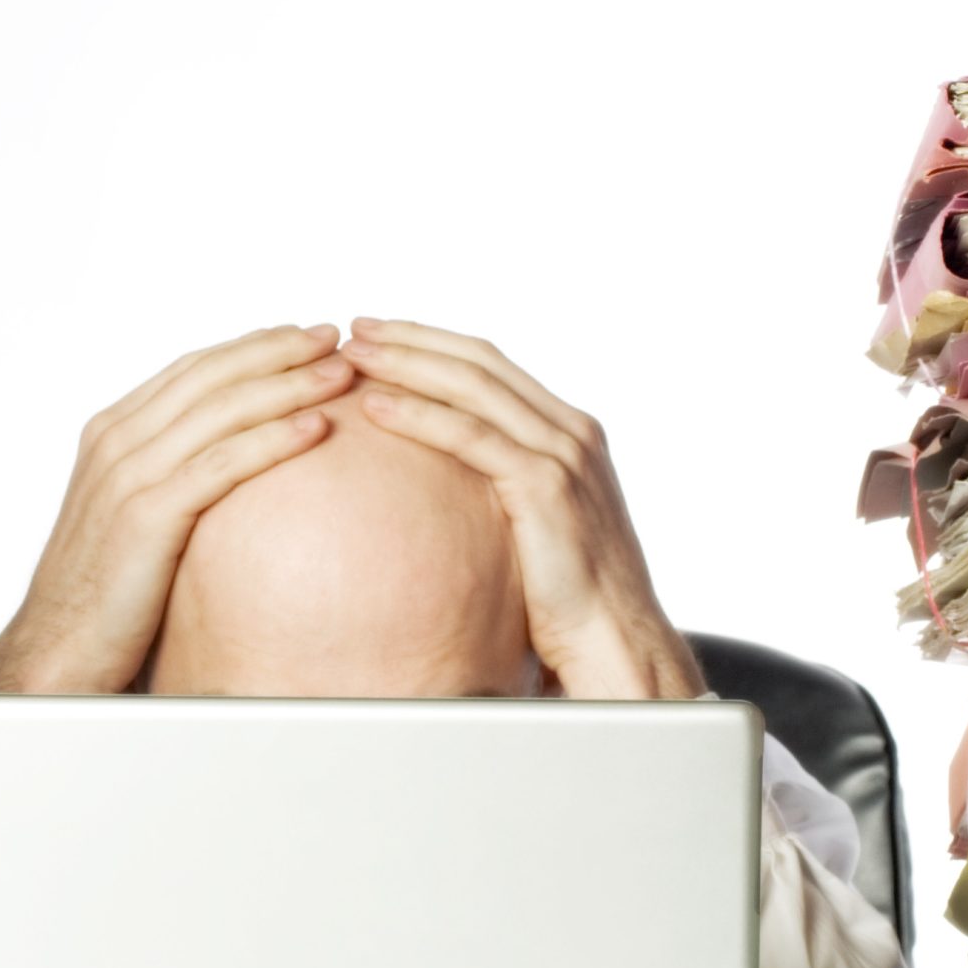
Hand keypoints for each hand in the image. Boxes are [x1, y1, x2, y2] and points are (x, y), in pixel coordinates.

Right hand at [0, 325, 356, 692]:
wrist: (59, 647)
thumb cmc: (103, 592)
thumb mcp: (134, 515)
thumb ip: (170, 476)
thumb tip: (227, 463)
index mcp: (112, 433)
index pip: (192, 371)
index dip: (252, 348)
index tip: (303, 337)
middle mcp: (117, 441)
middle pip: (211, 377)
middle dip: (278, 351)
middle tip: (335, 337)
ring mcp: (128, 475)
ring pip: (222, 411)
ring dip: (289, 385)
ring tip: (340, 373)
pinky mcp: (148, 516)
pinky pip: (223, 464)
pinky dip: (274, 439)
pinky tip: (318, 427)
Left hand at [337, 317, 703, 700]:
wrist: (615, 640)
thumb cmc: (571, 599)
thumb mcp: (540, 529)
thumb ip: (506, 491)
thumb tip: (450, 489)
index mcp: (570, 433)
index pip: (493, 368)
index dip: (433, 345)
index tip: (382, 335)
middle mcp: (571, 432)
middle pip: (480, 363)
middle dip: (413, 339)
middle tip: (355, 328)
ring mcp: (562, 455)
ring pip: (472, 388)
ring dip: (407, 364)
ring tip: (353, 356)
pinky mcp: (545, 487)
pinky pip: (470, 437)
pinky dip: (419, 416)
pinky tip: (376, 408)